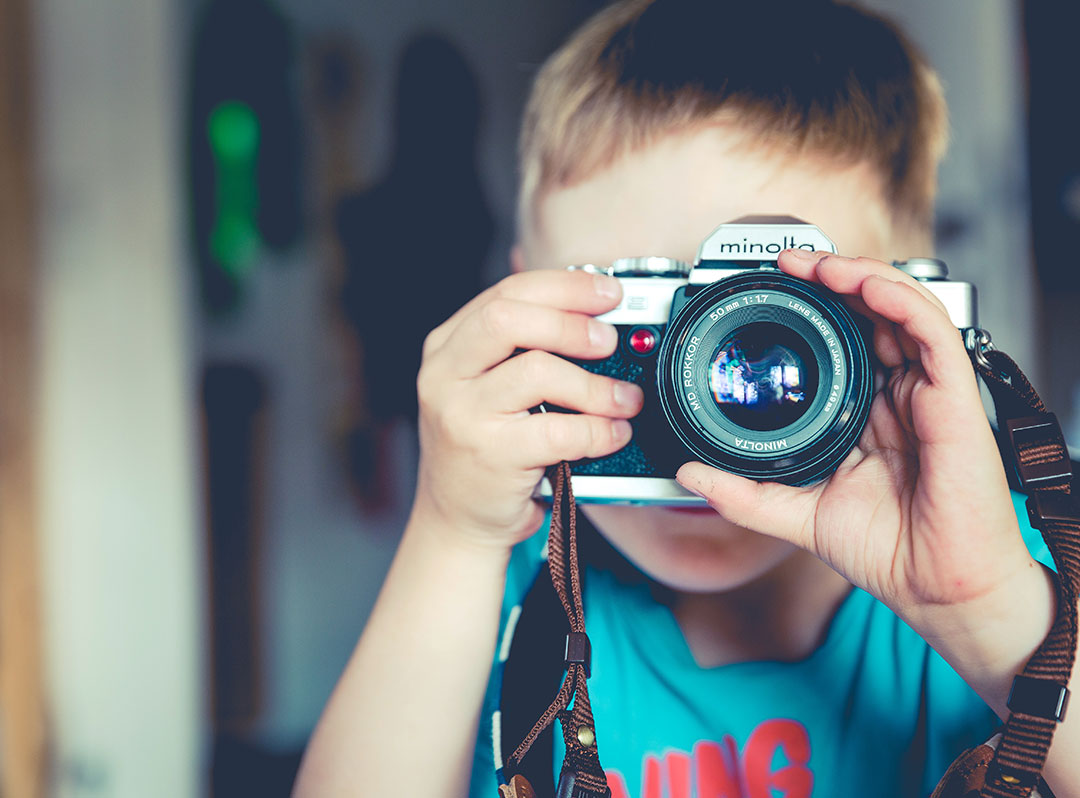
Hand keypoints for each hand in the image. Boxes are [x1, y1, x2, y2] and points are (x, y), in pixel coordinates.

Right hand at [412, 269, 643, 550]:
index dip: (564, 286)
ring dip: (595, 384)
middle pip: (509, 319)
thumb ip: (523, 349)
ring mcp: (462, 415)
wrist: (456, 520)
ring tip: (623, 399)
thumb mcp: (486, 387)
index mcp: (447, 347)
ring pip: (538, 372)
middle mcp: (445, 375)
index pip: (506, 293)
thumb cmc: (483, 449)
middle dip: (572, 323)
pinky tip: (612, 434)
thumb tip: (594, 315)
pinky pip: (558, 430)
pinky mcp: (490, 455)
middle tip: (609, 341)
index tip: (607, 292)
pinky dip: (598, 430)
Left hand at [676, 250, 1041, 626]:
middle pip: (872, 312)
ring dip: (860, 275)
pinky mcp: (955, 398)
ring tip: (816, 264)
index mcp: (869, 411)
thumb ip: (743, 493)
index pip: (846, 339)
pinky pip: (932, 332)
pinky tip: (864, 285)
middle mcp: (900, 393)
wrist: (935, 590)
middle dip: (831, 277)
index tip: (772, 288)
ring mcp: (928, 392)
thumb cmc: (887, 550)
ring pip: (902, 308)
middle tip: (787, 263)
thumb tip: (689, 473)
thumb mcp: (796, 513)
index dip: (814, 307)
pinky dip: (898, 300)